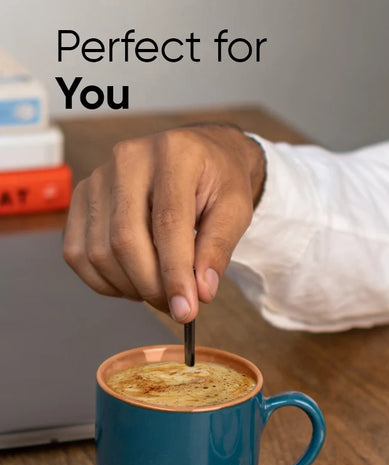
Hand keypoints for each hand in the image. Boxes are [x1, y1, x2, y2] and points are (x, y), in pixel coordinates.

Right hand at [63, 123, 265, 321]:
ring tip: (161, 292)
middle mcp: (128, 159)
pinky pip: (77, 251)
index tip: (186, 310)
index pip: (167, 223)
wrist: (201, 154)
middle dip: (152, 285)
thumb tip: (201, 292)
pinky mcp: (82, 197)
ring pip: (99, 250)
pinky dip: (103, 280)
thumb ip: (218, 248)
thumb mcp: (236, 209)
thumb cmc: (219, 180)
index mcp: (173, 155)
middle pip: (125, 239)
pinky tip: (132, 283)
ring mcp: (98, 177)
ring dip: (129, 286)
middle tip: (177, 307)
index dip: (175, 273)